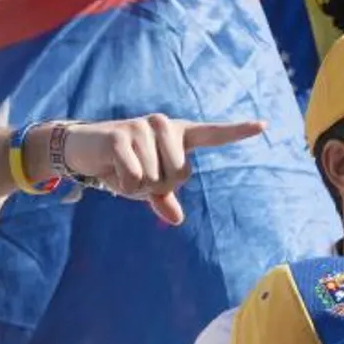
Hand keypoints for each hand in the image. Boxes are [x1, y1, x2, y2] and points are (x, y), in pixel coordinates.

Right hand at [46, 116, 264, 224]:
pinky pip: (134, 177)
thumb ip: (162, 197)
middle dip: (157, 186)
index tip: (263, 126)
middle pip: (179, 175)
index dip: (236, 131)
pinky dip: (122, 185)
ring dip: (137, 186)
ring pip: (155, 179)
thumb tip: (176, 218)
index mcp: (176, 134)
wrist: (80, 149)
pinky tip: (111, 171)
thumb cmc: (118, 165)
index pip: (211, 134)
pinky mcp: (121, 135)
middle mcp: (163, 125)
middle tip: (136, 175)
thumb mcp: (143, 184)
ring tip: (122, 170)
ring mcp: (142, 127)